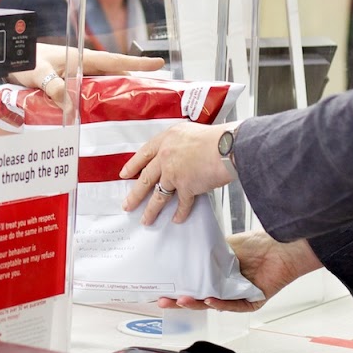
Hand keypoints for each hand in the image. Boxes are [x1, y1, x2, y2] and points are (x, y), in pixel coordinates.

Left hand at [12, 42, 163, 110]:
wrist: (10, 61)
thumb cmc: (25, 61)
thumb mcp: (38, 73)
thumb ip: (53, 86)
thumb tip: (69, 103)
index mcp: (81, 57)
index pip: (115, 61)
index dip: (137, 63)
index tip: (159, 64)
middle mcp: (82, 64)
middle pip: (114, 73)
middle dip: (134, 80)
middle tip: (153, 92)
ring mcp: (77, 73)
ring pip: (104, 83)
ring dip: (117, 91)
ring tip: (134, 105)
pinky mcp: (70, 82)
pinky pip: (91, 90)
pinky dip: (100, 98)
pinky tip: (104, 111)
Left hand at [119, 121, 236, 224]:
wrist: (227, 147)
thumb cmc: (217, 138)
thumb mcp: (191, 132)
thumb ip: (180, 144)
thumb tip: (179, 155)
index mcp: (167, 139)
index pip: (144, 153)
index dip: (133, 165)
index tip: (125, 174)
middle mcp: (166, 156)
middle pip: (145, 178)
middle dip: (135, 194)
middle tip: (127, 204)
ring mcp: (174, 173)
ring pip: (158, 195)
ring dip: (151, 210)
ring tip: (146, 219)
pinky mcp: (186, 187)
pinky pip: (181, 204)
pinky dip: (180, 213)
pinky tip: (176, 219)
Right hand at [157, 234, 320, 312]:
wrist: (280, 247)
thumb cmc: (256, 245)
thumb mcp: (224, 247)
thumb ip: (205, 254)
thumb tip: (182, 252)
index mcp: (217, 277)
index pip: (193, 285)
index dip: (177, 288)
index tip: (160, 288)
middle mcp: (225, 289)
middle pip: (198, 299)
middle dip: (179, 301)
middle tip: (163, 301)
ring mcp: (236, 298)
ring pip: (212, 305)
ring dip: (195, 303)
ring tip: (181, 300)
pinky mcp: (250, 303)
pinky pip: (232, 306)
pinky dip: (220, 304)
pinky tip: (209, 300)